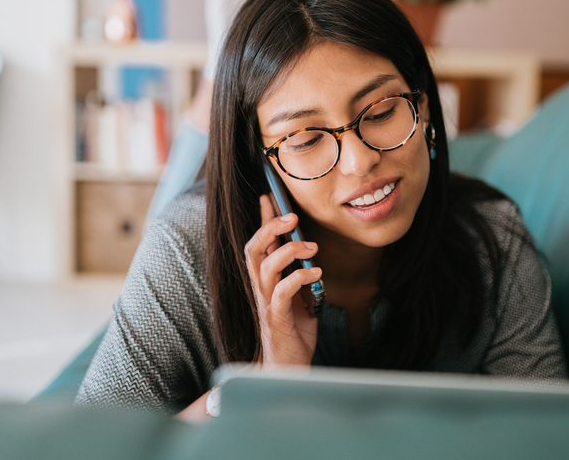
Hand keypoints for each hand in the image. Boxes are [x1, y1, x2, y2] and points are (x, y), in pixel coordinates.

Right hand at [244, 195, 321, 366]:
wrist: (288, 371)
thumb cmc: (294, 334)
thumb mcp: (300, 298)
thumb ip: (300, 275)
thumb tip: (309, 251)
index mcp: (266, 281)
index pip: (260, 245)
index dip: (263, 220)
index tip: (269, 197)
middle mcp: (261, 289)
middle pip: (253, 250)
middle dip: (269, 228)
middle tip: (291, 216)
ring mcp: (266, 304)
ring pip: (264, 266)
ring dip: (288, 251)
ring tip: (311, 247)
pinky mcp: (276, 319)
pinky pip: (281, 292)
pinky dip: (298, 278)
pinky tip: (316, 273)